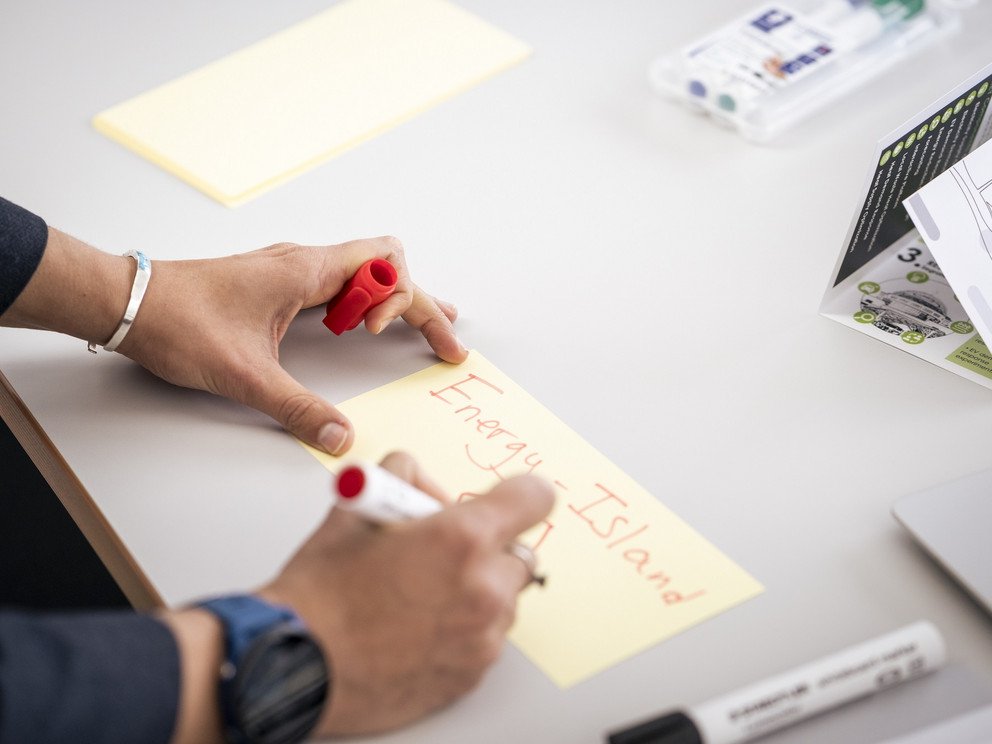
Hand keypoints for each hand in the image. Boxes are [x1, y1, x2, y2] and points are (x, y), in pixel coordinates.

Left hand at [116, 236, 467, 453]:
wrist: (126, 301)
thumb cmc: (178, 322)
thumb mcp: (244, 375)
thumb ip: (297, 408)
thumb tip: (343, 437)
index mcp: (305, 271)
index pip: (388, 269)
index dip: (409, 303)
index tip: (390, 342)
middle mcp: (305, 263)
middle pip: (387, 268)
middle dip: (421, 303)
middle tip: (448, 340)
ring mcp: (291, 271)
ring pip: (364, 273)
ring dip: (396, 300)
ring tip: (426, 327)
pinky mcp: (278, 283)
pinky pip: (339, 285)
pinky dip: (365, 303)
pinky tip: (368, 324)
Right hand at [258, 452, 554, 735]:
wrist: (296, 664)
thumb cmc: (322, 593)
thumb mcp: (354, 509)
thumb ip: (398, 478)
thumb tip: (415, 476)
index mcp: (462, 539)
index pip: (534, 498)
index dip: (516, 494)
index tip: (504, 499)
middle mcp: (484, 589)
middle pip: (518, 553)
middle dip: (487, 548)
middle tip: (441, 551)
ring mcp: (481, 637)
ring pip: (503, 599)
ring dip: (477, 589)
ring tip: (422, 591)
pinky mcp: (471, 674)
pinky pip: (485, 638)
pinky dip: (464, 628)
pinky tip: (419, 623)